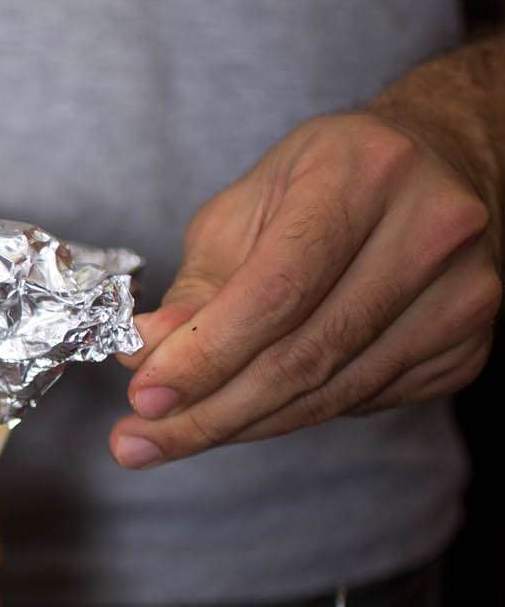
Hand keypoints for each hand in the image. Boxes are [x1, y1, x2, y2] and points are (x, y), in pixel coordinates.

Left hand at [111, 112, 500, 467]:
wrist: (437, 166)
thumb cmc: (327, 180)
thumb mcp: (247, 206)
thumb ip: (198, 283)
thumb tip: (144, 352)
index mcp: (363, 174)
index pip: (276, 292)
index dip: (205, 354)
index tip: (144, 396)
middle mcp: (429, 231)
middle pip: (303, 356)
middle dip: (207, 411)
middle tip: (139, 440)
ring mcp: (461, 295)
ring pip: (330, 393)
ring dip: (240, 425)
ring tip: (168, 439)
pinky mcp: (467, 346)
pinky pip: (360, 402)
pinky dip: (290, 415)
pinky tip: (245, 413)